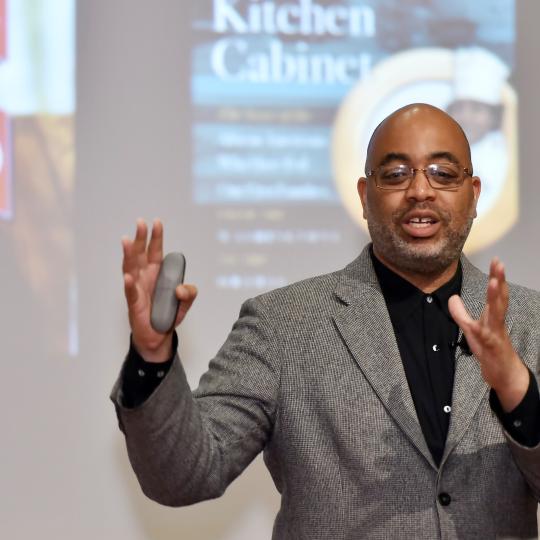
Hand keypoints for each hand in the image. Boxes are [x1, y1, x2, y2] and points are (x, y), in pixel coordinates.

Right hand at [122, 219, 197, 362]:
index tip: (156, 222)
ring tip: (127, 241)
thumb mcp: (185, 303)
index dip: (156, 237)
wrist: (158, 336)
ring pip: (131, 268)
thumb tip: (181, 289)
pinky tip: (128, 276)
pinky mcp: (134, 304)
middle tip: (140, 223)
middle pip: (140, 254)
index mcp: (156, 273)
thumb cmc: (167, 315)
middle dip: (141, 238)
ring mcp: (137, 289)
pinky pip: (131, 292)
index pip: (155, 251)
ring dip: (129, 255)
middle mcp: (144, 277)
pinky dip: (129, 284)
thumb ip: (190, 293)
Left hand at [448, 258, 528, 411]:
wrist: (504, 374)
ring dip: (495, 298)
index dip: (496, 277)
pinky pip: (484, 338)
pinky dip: (479, 330)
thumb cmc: (489, 349)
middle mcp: (497, 321)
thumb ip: (461, 313)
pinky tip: (475, 325)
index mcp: (493, 316)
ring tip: (493, 282)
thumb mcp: (471, 328)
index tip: (497, 260)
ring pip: (496, 314)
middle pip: (499, 298)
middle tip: (499, 263)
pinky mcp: (491, 348)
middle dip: (499, 280)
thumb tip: (452, 297)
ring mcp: (495, 334)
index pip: (496, 293)